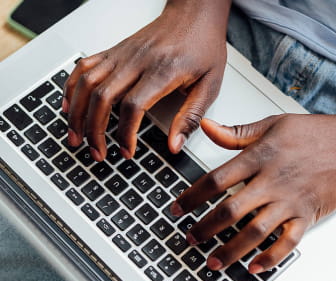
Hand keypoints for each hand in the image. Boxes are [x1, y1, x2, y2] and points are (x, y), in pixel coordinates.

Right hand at [63, 0, 230, 160]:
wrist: (194, 13)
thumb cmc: (202, 47)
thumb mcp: (209, 85)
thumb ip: (190, 116)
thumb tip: (175, 145)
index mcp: (162, 71)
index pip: (133, 106)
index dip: (125, 134)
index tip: (127, 152)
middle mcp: (136, 61)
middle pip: (103, 97)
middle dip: (95, 131)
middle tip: (98, 153)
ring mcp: (122, 54)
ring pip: (87, 83)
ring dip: (77, 113)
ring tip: (76, 136)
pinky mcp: (115, 51)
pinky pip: (84, 66)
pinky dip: (72, 86)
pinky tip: (69, 104)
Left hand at [171, 111, 335, 272]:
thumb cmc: (315, 133)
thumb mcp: (273, 124)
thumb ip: (236, 131)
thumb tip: (205, 127)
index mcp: (259, 157)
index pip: (216, 180)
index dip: (192, 196)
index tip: (177, 208)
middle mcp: (271, 182)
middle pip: (230, 210)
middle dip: (205, 228)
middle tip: (190, 239)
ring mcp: (290, 201)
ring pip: (254, 231)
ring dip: (231, 250)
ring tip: (213, 261)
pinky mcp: (308, 215)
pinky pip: (287, 242)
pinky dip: (270, 258)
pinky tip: (254, 267)